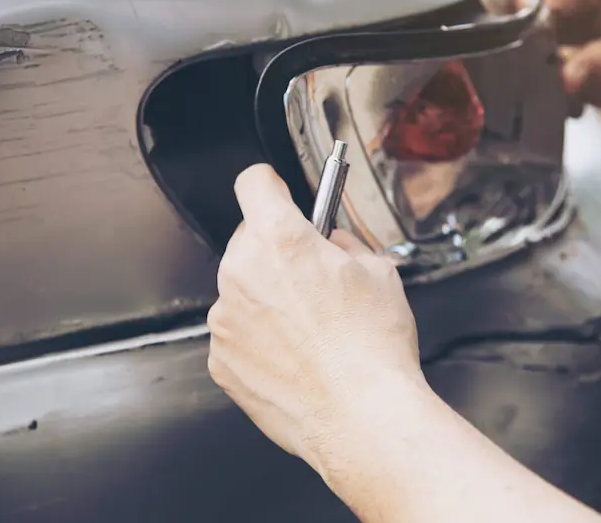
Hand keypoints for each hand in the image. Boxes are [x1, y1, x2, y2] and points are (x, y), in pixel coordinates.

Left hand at [207, 164, 423, 472]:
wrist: (362, 417)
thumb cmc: (372, 349)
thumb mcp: (378, 271)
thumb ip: (342, 245)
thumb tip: (330, 244)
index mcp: (280, 239)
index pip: (254, 183)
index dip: (271, 185)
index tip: (277, 193)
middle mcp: (241, 274)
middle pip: (248, 240)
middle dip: (277, 251)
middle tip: (313, 277)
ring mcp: (225, 320)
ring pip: (242, 289)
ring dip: (267, 297)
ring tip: (310, 328)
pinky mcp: (221, 360)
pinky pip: (237, 333)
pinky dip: (259, 338)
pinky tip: (296, 355)